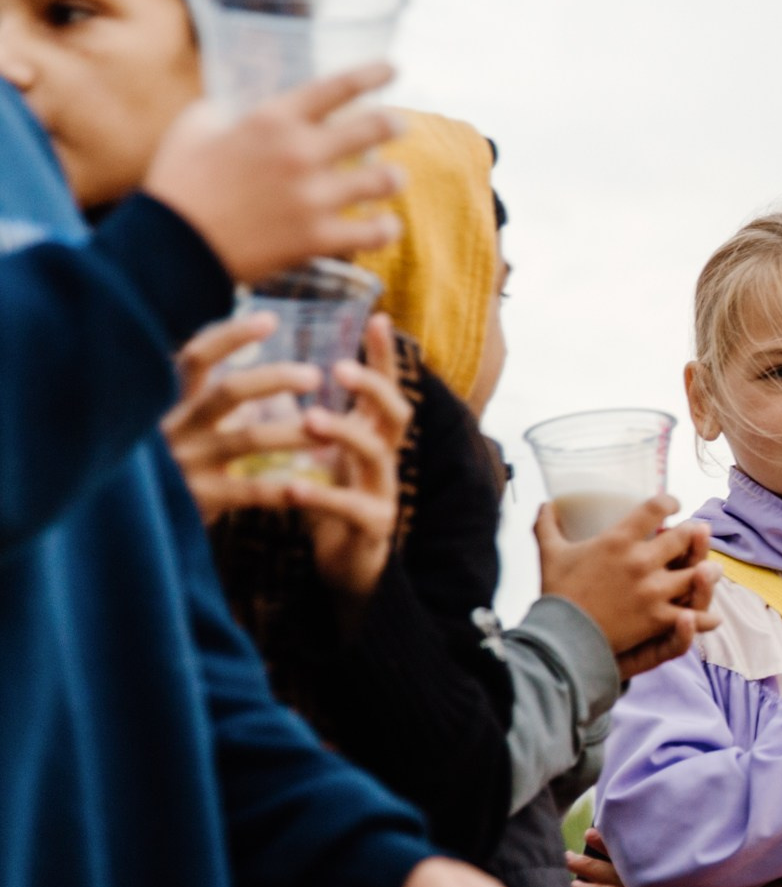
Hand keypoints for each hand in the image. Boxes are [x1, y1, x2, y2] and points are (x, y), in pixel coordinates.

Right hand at [144, 64, 404, 285]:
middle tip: (398, 125)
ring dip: (392, 177)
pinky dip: (384, 228)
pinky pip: (375, 232)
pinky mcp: (319, 238)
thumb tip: (242, 104)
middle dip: (391, 124)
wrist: (172, 247)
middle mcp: (301, 153)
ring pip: (384, 180)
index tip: (393, 68)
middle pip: (373, 127)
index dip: (371, 74)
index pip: (336, 87)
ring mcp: (314, 197)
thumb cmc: (179, 182)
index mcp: (272, 119)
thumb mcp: (195, 126)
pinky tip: (385, 224)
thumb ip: (228, 109)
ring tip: (392, 178)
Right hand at [163, 312, 320, 522]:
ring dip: (293, 433)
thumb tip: (256, 373)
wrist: (127, 522)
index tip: (269, 318)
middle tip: (314, 375)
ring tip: (331, 433)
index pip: (197, 358)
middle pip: (228, 392)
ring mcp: (186, 462)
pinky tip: (307, 488)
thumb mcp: (178, 426)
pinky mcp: (197, 499)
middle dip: (274, 380)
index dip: (231, 336)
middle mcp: (176, 426)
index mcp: (173, 403)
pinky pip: (247, 491)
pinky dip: (279, 489)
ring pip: (247, 440)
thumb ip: (208, 402)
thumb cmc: (166, 465)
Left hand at [286, 315, 409, 600]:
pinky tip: (294, 486)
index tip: (376, 318)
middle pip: (396, 413)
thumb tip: (279, 379)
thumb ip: (310, 421)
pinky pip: (351, 507)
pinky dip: (322, 495)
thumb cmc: (332, 505)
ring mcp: (384, 492)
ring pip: (376, 454)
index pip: (385, 388)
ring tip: (311, 419)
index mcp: (374, 437)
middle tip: (340, 368)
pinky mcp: (372, 527)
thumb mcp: (324, 458)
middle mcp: (386, 459)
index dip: (384, 356)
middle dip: (372, 387)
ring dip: (344, 433)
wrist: (349, 568)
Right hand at [535, 497, 719, 676]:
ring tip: (711, 570)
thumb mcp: (550, 554)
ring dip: (707, 571)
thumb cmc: (556, 594)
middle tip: (696, 534)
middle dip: (693, 534)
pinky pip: (693, 616)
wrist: (559, 638)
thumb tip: (543, 504)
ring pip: (696, 574)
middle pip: (683, 537)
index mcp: (618, 540)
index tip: (674, 504)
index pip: (655, 508)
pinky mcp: (658, 619)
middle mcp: (641, 561)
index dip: (669, 502)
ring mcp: (653, 591)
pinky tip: (711, 616)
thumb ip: (547, 526)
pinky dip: (704, 618)